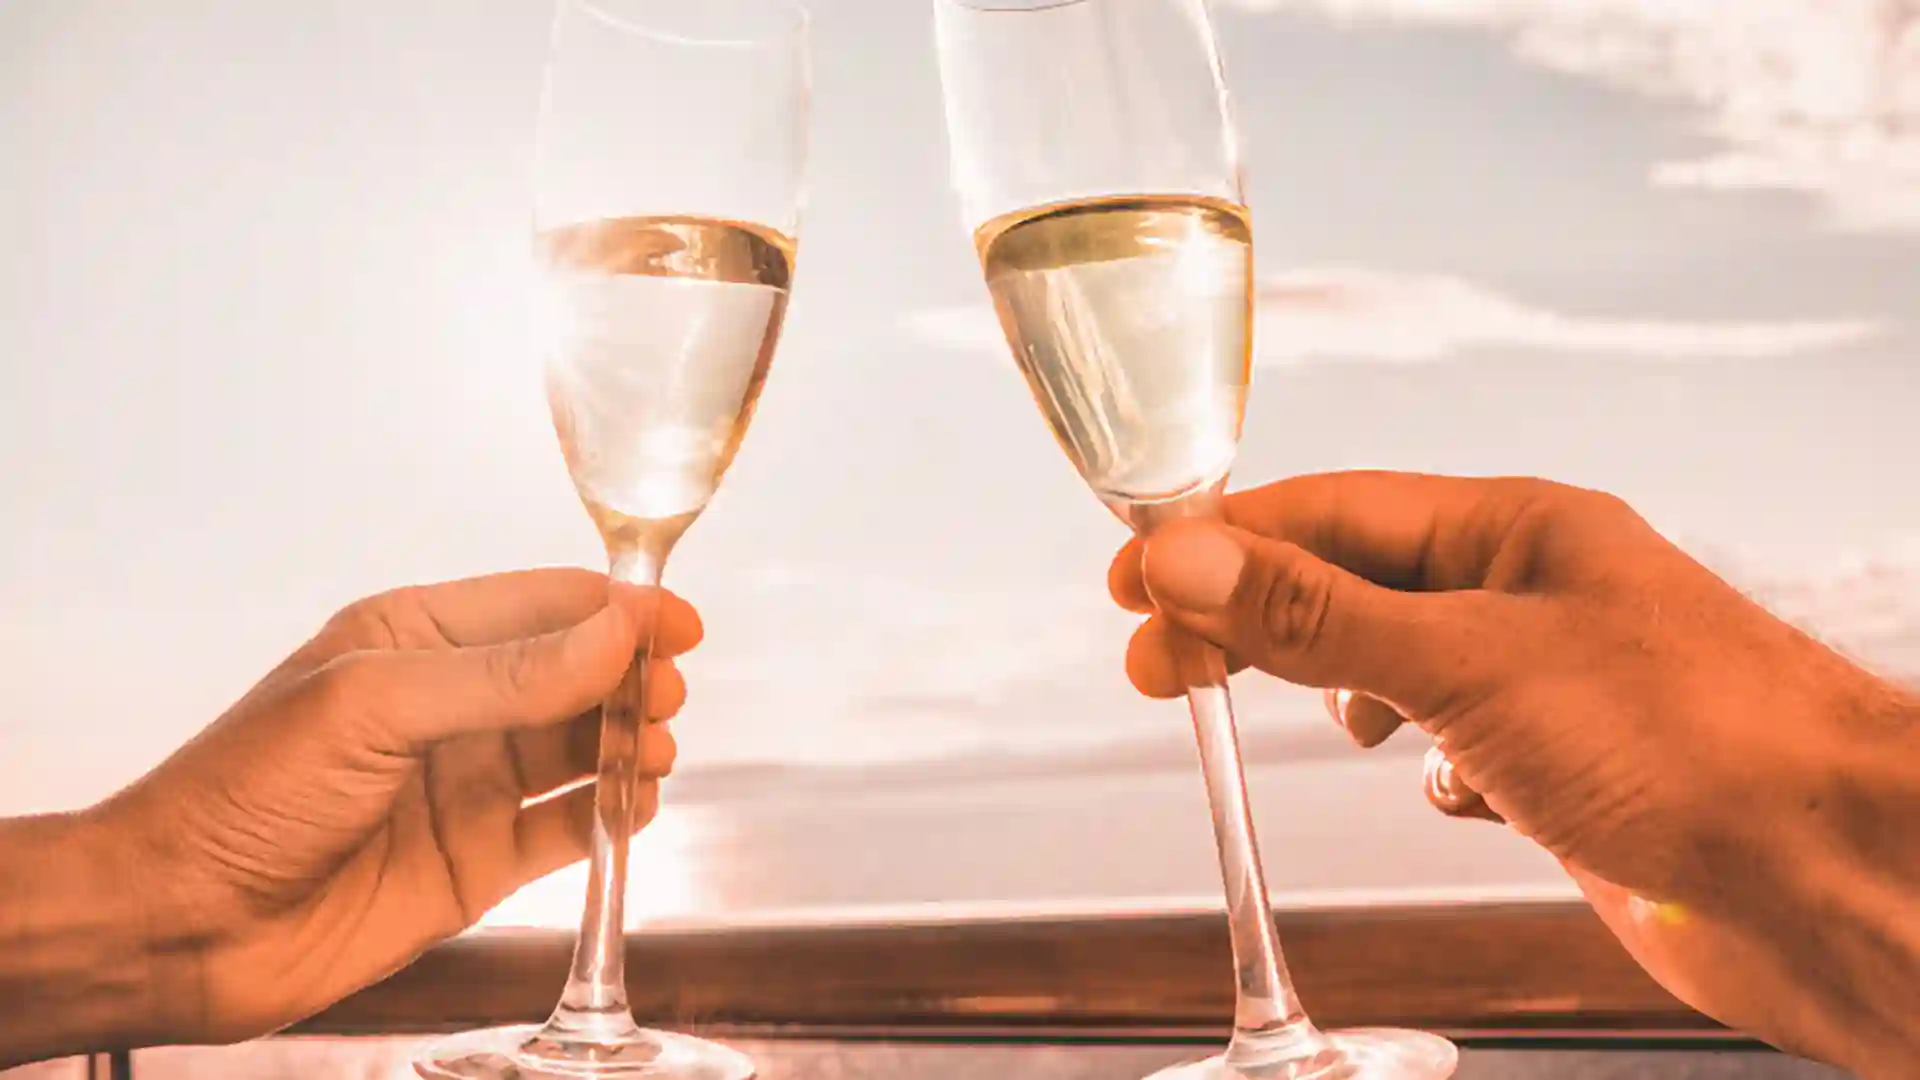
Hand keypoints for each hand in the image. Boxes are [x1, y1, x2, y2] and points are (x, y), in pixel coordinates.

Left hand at [96, 569, 698, 1045]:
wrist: (178, 926)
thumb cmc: (243, 797)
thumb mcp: (376, 708)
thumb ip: (505, 673)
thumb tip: (614, 632)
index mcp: (415, 640)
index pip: (542, 605)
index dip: (617, 609)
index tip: (678, 624)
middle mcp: (449, 706)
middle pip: (572, 675)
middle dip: (628, 679)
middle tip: (662, 696)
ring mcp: (466, 786)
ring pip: (578, 751)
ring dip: (627, 744)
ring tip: (652, 751)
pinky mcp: (477, 863)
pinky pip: (566, 831)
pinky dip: (611, 818)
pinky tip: (634, 807)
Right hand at [1108, 472, 1918, 1077]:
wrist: (1829, 878)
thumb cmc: (1688, 740)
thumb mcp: (1467, 662)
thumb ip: (1314, 616)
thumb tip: (1182, 557)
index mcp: (1511, 531)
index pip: (1326, 514)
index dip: (1217, 540)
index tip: (1128, 579)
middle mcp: (1526, 596)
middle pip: (1347, 588)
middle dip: (1249, 621)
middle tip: (1153, 668)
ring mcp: (1547, 685)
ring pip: (1400, 668)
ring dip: (1339, 690)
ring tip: (1320, 725)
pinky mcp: (1567, 774)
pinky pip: (1457, 748)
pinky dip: (1428, 766)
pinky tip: (1442, 790)